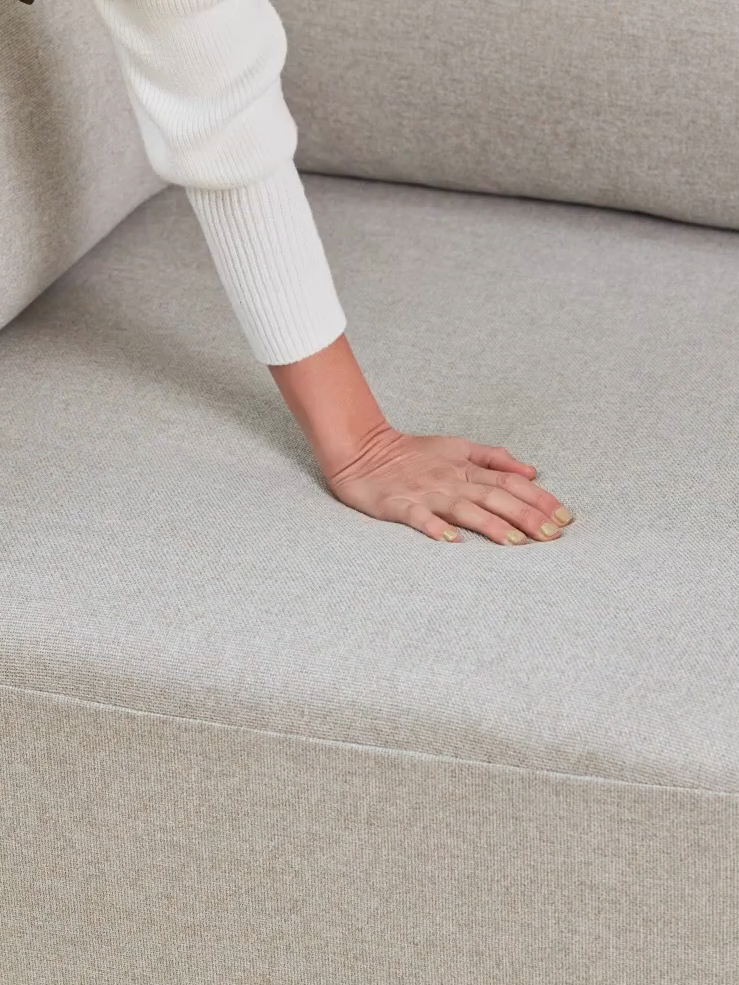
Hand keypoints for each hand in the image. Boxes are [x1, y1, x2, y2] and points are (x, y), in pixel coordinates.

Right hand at [324, 426, 574, 543]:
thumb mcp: (456, 447)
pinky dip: (435, 528)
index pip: (511, 482)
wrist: (362, 451)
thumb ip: (494, 458)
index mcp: (466, 467)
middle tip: (551, 537)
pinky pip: (419, 517)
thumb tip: (531, 472)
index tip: (564, 518)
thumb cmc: (411, 453)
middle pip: (495, 497)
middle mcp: (451, 480)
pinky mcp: (398, 505)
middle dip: (526, 516)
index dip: (538, 498)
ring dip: (490, 525)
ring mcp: (425, 492)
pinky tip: (452, 542)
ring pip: (463, 508)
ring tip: (515, 543)